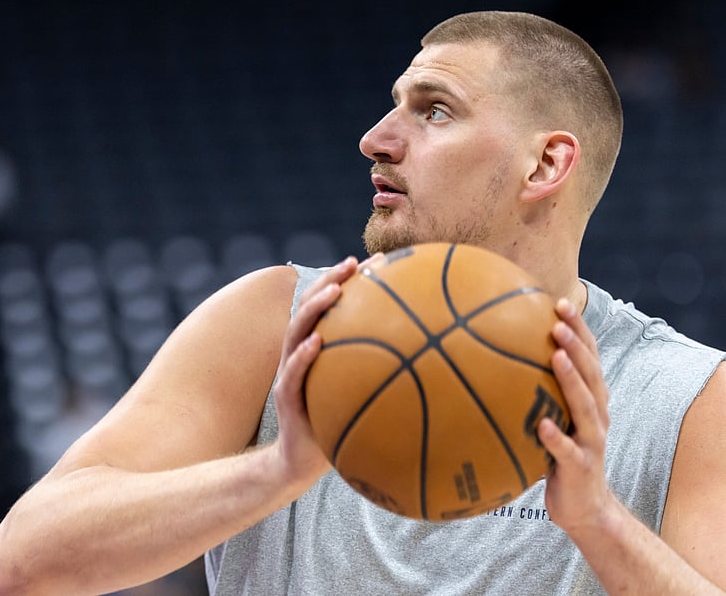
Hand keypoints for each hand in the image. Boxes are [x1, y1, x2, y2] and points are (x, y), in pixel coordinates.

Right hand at [271, 254, 383, 487]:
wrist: (302, 463)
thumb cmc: (339, 429)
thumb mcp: (366, 399)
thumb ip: (387, 378)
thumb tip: (440, 368)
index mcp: (322, 349)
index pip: (335, 306)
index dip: (354, 281)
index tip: (381, 261)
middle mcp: (303, 353)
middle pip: (313, 307)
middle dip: (333, 280)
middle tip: (355, 263)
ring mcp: (290, 372)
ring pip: (297, 330)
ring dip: (316, 307)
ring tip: (336, 290)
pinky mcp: (285, 396)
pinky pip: (293, 373)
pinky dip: (302, 356)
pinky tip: (316, 343)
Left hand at [538, 298, 616, 534]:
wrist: (584, 508)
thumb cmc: (560, 457)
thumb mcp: (550, 420)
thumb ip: (535, 394)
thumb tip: (490, 362)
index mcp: (591, 401)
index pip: (589, 358)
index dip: (579, 330)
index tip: (558, 302)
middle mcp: (597, 416)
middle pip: (592, 373)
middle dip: (577, 344)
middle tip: (558, 319)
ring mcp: (592, 441)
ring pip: (586, 406)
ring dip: (571, 379)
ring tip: (555, 356)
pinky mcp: (582, 467)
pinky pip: (568, 451)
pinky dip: (556, 437)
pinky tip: (542, 425)